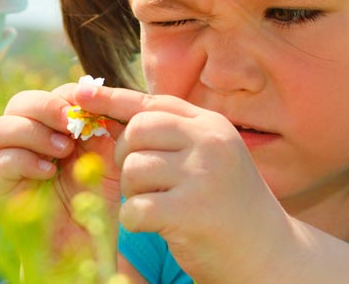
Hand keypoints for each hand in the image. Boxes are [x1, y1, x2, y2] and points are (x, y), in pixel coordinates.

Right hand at [0, 83, 122, 264]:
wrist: (82, 248)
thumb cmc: (95, 204)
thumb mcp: (108, 160)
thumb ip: (105, 128)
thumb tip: (99, 94)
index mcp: (51, 130)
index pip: (50, 95)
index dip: (68, 96)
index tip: (92, 107)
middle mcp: (25, 142)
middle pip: (19, 103)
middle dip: (46, 107)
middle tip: (71, 124)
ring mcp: (9, 163)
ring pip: (1, 127)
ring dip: (33, 132)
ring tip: (63, 151)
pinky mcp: (0, 188)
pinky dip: (25, 160)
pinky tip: (49, 172)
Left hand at [73, 84, 290, 282]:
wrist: (268, 255)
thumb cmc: (229, 207)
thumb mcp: (210, 159)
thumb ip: (173, 136)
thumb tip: (112, 113)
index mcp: (212, 126)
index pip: (153, 104)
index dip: (113, 99)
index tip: (80, 93)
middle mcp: (209, 143)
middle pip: (137, 132)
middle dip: (125, 157)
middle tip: (141, 182)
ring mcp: (202, 175)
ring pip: (133, 171)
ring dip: (134, 193)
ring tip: (159, 207)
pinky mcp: (190, 212)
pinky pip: (135, 209)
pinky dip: (136, 222)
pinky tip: (158, 227)